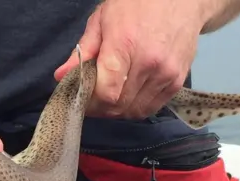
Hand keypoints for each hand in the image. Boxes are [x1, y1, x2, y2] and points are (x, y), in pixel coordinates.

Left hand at [55, 0, 208, 118]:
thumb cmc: (136, 4)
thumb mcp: (101, 21)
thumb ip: (82, 52)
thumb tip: (61, 76)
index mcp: (124, 46)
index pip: (107, 93)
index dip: (91, 103)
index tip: (82, 100)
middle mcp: (149, 63)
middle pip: (119, 106)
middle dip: (101, 109)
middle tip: (93, 101)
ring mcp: (166, 74)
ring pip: (136, 111)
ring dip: (118, 111)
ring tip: (110, 98)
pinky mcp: (178, 80)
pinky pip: (152, 107)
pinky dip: (137, 107)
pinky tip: (128, 96)